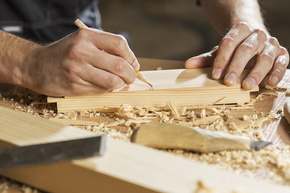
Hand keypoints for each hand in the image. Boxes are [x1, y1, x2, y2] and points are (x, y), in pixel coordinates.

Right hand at [22, 28, 138, 95]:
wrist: (35, 65)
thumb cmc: (64, 53)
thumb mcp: (81, 41)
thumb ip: (103, 47)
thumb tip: (130, 62)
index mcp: (86, 36)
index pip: (119, 43)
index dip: (131, 56)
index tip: (133, 64)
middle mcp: (82, 51)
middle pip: (119, 65)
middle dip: (130, 74)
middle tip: (131, 77)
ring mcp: (77, 70)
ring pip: (112, 81)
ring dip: (121, 84)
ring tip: (120, 83)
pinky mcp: (75, 86)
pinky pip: (101, 90)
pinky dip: (108, 90)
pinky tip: (106, 86)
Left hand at [185, 22, 288, 88]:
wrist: (254, 38)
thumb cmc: (235, 49)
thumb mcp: (220, 51)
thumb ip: (206, 59)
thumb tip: (188, 65)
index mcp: (239, 29)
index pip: (228, 43)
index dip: (221, 60)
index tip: (215, 75)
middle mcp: (256, 35)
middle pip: (245, 50)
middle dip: (236, 67)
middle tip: (228, 82)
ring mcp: (270, 44)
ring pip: (264, 57)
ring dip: (255, 73)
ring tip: (246, 86)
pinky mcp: (281, 54)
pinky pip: (282, 63)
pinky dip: (278, 73)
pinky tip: (270, 83)